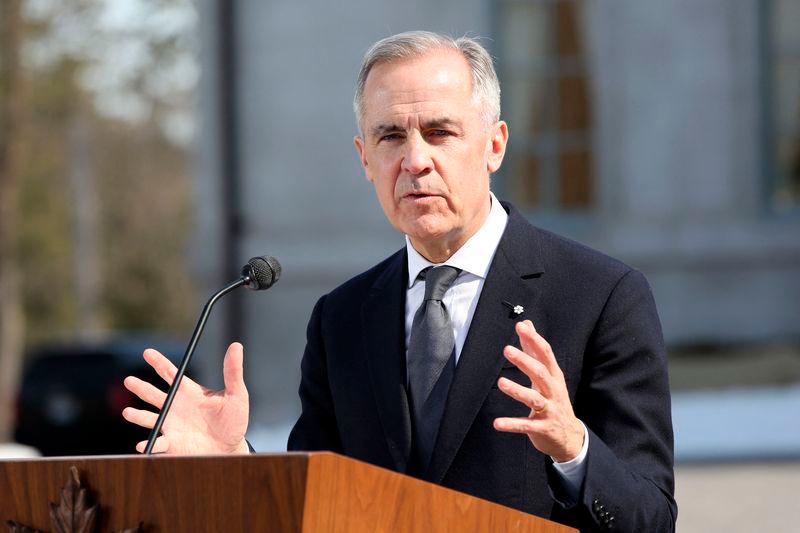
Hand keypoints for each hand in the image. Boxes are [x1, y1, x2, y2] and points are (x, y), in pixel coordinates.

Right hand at [122, 342, 249, 454]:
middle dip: (141, 388)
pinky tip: (142, 445)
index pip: (171, 374)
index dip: (158, 362)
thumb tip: (236, 346)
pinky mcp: (172, 444)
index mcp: (189, 392)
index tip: (147, 352)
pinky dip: (149, 444)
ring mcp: (172, 425)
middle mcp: (176, 407)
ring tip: (127, 413)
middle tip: (128, 380)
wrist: (231, 447)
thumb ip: (233, 372)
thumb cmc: (234, 419)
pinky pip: (157, 443)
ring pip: (149, 418)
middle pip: (154, 394)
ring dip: (138, 416)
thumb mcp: (236, 394)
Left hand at [493, 320, 584, 462]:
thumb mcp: (548, 376)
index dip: (534, 339)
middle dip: (525, 361)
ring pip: (534, 399)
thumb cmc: (554, 400)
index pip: (546, 354)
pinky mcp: (543, 428)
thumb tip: (527, 323)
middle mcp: (553, 391)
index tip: (521, 326)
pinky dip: (512, 424)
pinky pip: (526, 425)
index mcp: (554, 377)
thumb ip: (535, 350)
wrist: (570, 437)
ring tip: (501, 383)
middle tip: (507, 350)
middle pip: (540, 373)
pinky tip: (497, 423)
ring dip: (517, 390)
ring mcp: (549, 411)